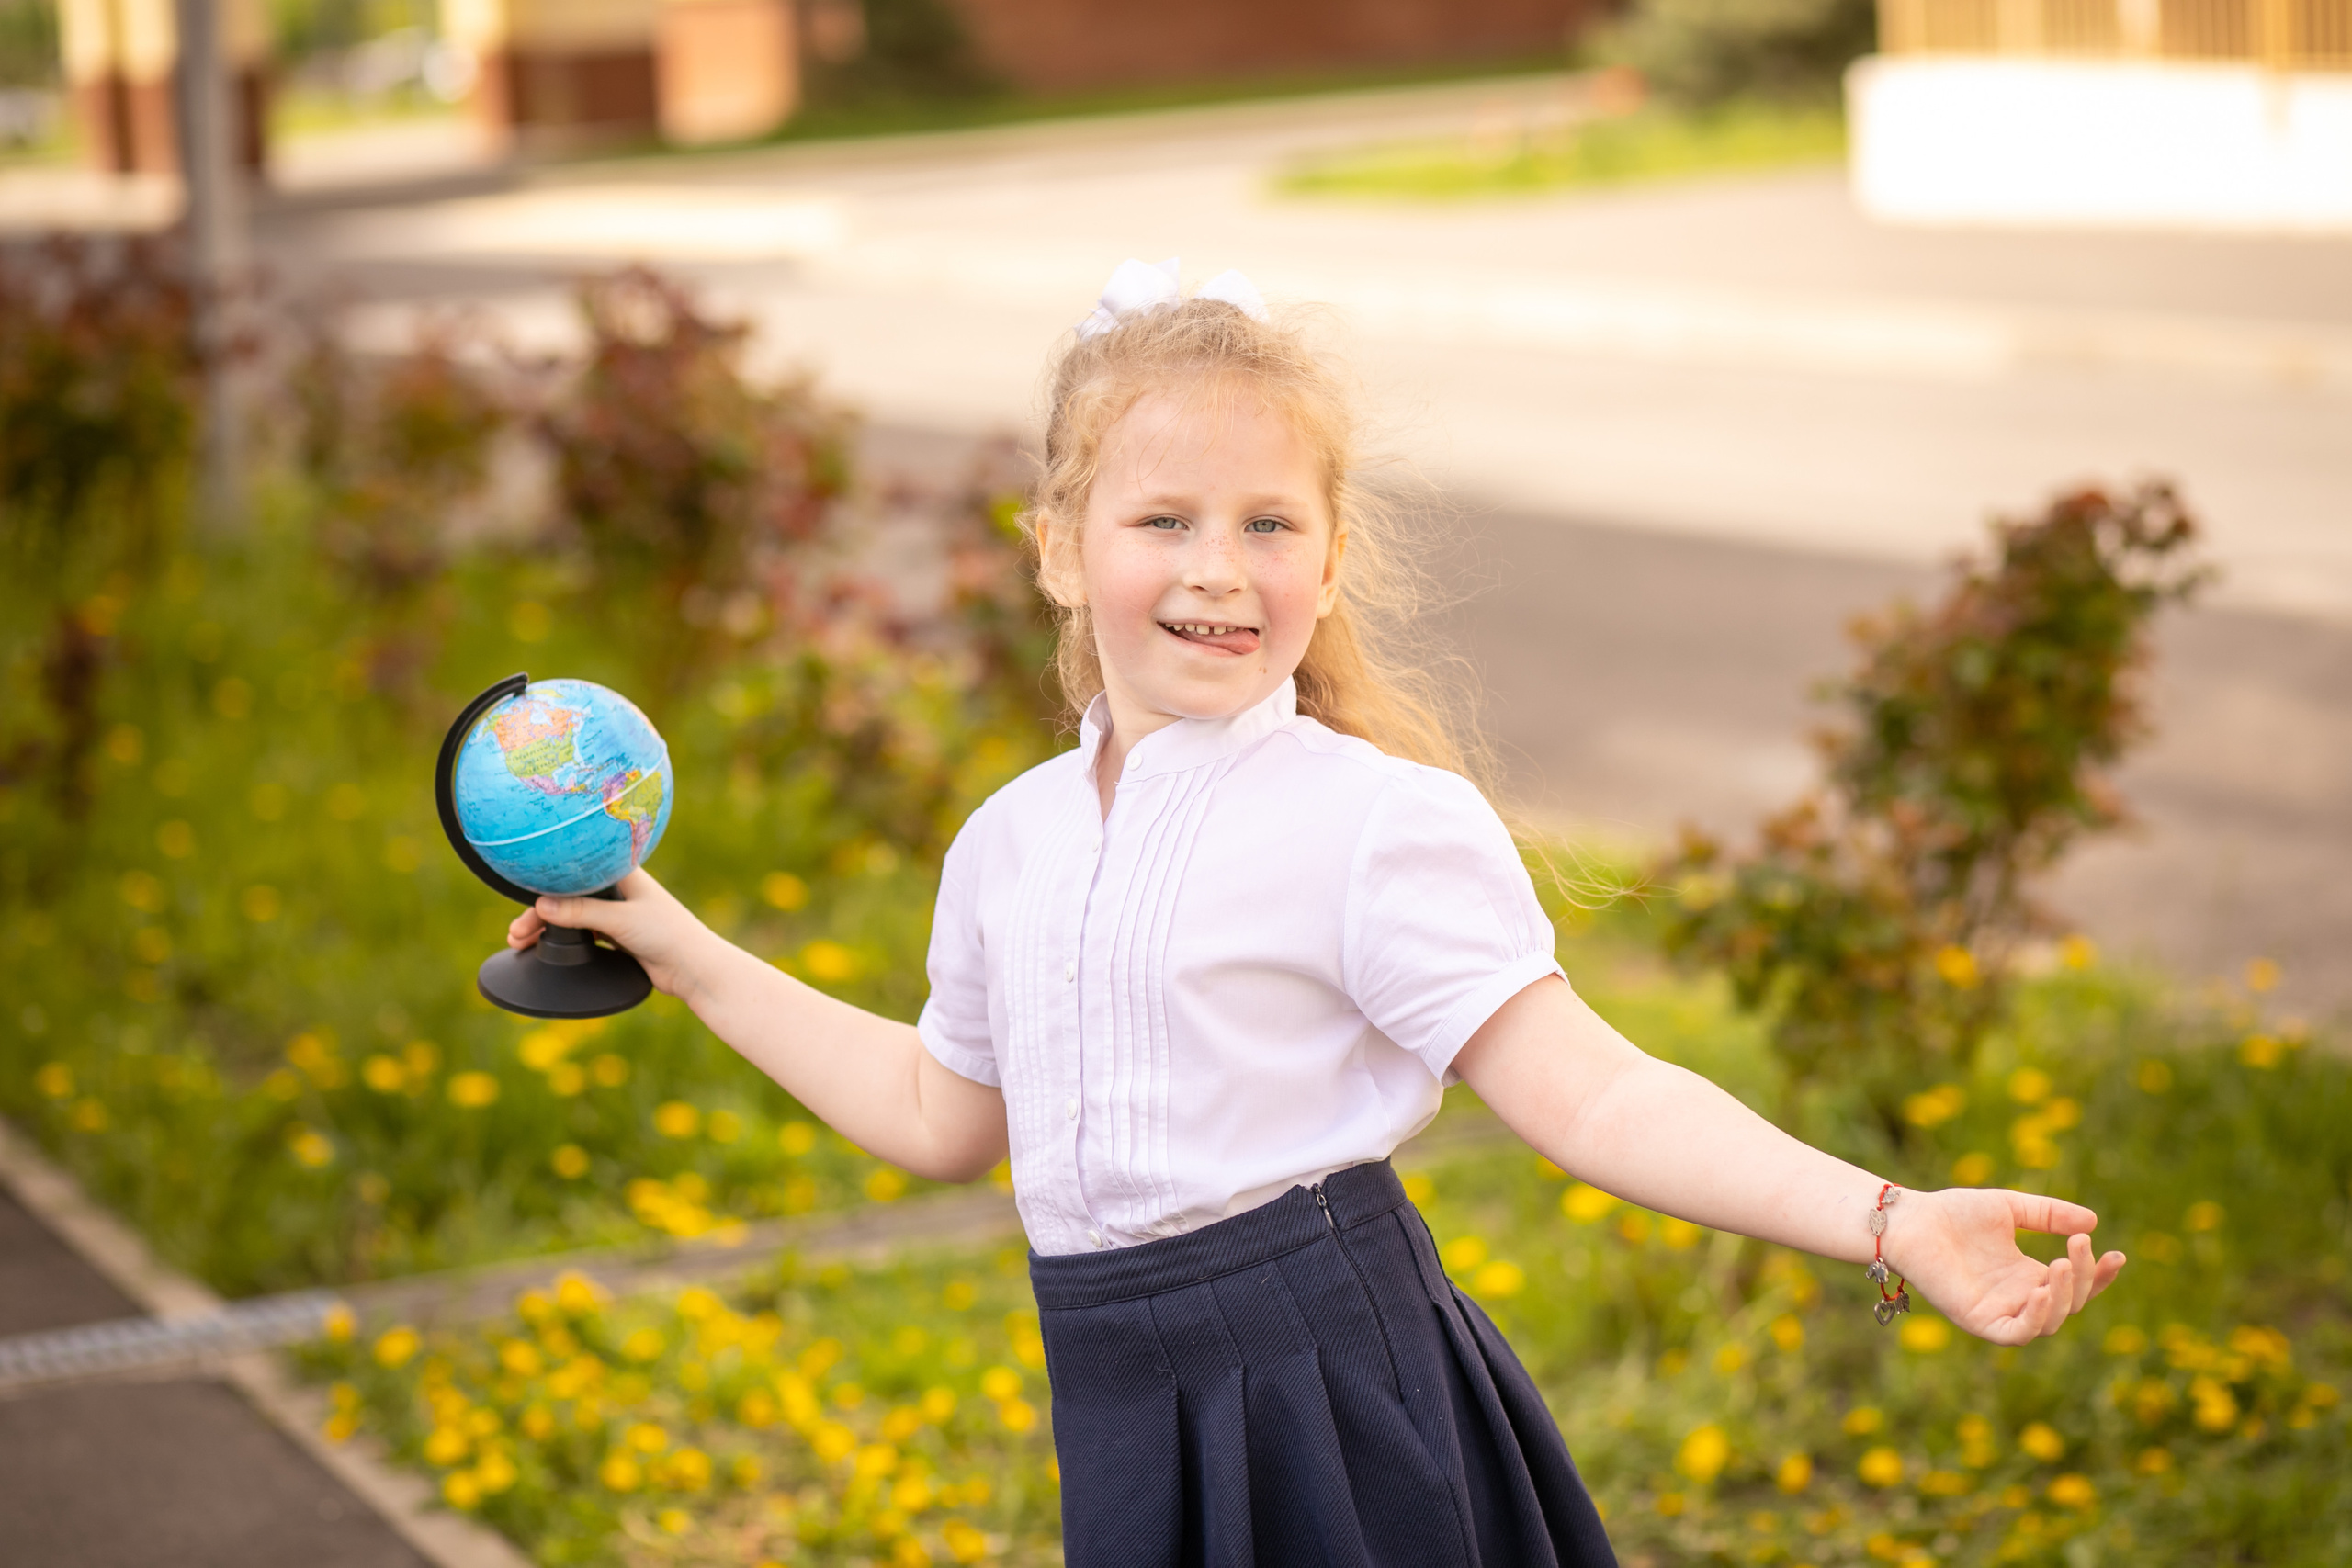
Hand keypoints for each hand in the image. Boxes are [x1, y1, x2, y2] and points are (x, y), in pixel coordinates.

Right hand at [508, 868, 716, 1001]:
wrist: (694, 969)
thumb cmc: (668, 934)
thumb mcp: (621, 920)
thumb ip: (581, 912)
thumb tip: (540, 905)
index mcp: (621, 870)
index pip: (575, 869)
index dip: (546, 880)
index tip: (521, 894)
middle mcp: (617, 887)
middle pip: (568, 894)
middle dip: (540, 911)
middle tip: (516, 932)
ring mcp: (617, 911)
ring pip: (572, 914)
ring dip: (547, 927)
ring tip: (519, 942)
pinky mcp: (617, 934)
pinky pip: (581, 932)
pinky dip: (562, 939)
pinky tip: (542, 947)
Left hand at [1888, 1187, 2126, 1345]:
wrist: (1910, 1220)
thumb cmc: (1953, 1212)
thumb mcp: (2009, 1207)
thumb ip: (2049, 1214)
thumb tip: (2092, 1223)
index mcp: (2028, 1275)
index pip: (2076, 1284)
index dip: (2099, 1275)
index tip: (2116, 1255)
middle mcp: (2018, 1297)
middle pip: (2069, 1302)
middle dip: (2083, 1277)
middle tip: (2078, 1244)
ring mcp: (2000, 1311)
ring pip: (2049, 1322)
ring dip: (2063, 1296)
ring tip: (2061, 1264)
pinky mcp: (1979, 1322)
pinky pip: (2016, 1332)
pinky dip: (2034, 1319)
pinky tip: (2039, 1291)